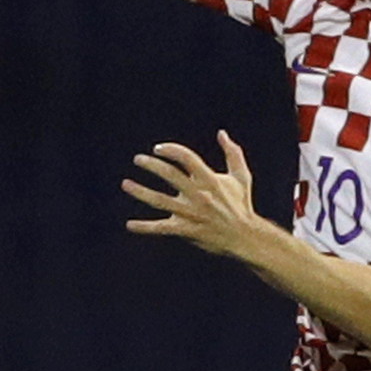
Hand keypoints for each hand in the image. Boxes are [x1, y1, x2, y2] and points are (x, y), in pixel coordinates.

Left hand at [123, 131, 261, 257]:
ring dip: (140, 192)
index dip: (170, 150)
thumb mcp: (242, 178)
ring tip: (126, 184)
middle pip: (169, 175)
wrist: (244, 237)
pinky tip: (129, 225)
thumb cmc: (241, 206)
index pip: (187, 158)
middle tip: (138, 159)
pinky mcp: (185, 230)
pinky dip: (144, 227)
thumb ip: (233, 153)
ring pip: (159, 200)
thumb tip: (222, 133)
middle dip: (151, 165)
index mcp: (210, 180)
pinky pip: (161, 228)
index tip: (158, 149)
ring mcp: (190, 213)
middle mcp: (198, 195)